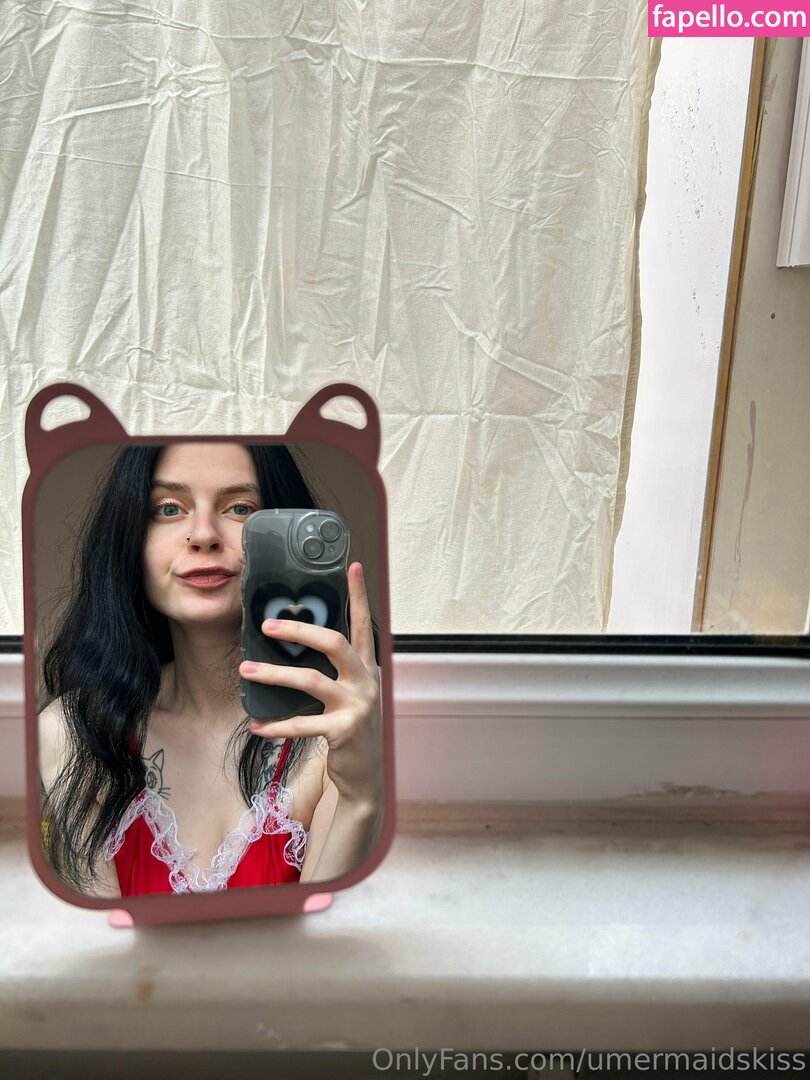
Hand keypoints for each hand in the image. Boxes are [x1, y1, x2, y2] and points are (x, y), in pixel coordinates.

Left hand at [240, 562, 381, 809]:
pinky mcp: (344, 731)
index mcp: (366, 667)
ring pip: (311, 680)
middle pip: (334, 642)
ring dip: (274, 674)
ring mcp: (357, 705)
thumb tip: (299, 642)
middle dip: (300, 629)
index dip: (358, 595)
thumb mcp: (350, 692)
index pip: (363, 623)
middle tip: (267, 624)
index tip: (351, 566)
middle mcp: (365, 681)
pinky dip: (276, 725)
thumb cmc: (350, 728)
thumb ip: (335, 670)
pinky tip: (255, 725)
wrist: (365, 776)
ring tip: (246, 671)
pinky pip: (303, 724)